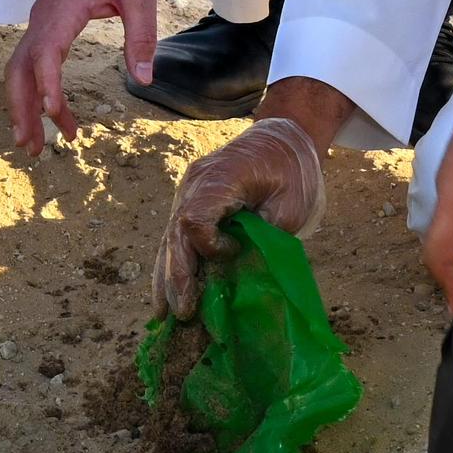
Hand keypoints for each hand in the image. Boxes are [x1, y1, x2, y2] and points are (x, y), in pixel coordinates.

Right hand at [5, 0, 164, 148]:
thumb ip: (141, 35)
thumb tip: (143, 80)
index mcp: (63, 11)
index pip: (46, 54)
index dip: (47, 85)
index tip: (54, 114)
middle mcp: (42, 20)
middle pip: (19, 70)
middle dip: (22, 111)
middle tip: (32, 149)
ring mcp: (38, 23)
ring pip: (19, 70)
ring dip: (23, 107)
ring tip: (35, 143)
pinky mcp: (43, 25)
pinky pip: (30, 63)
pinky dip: (33, 91)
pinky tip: (49, 113)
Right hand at [155, 105, 328, 318]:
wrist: (281, 138)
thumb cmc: (290, 169)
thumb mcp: (290, 202)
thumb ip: (267, 235)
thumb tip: (245, 272)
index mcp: (218, 177)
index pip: (195, 220)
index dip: (210, 246)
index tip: (235, 253)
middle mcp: (194, 185)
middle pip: (176, 234)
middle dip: (177, 277)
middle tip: (183, 313)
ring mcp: (188, 193)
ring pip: (170, 239)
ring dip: (167, 277)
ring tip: (162, 314)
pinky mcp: (191, 203)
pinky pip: (177, 237)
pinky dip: (172, 265)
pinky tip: (165, 294)